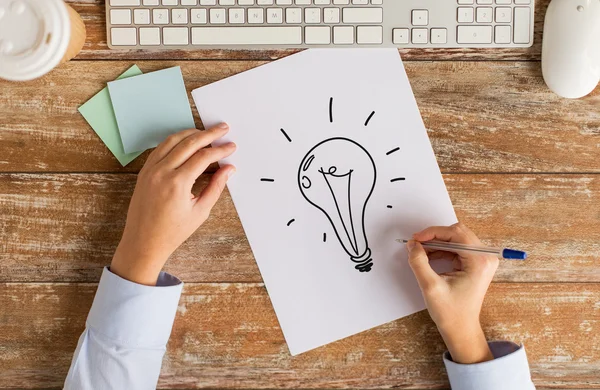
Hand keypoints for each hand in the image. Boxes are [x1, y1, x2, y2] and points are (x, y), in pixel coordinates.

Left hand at [111, 124, 235, 285]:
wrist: (143, 242)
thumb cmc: (172, 232)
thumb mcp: (200, 211)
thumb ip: (216, 187)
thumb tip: (229, 169)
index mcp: (177, 184)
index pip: (203, 157)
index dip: (220, 150)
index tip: (231, 147)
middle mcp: (161, 173)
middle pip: (189, 143)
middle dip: (208, 134)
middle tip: (223, 129)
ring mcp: (150, 170)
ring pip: (172, 141)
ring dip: (191, 133)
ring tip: (206, 132)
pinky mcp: (144, 171)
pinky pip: (160, 148)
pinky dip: (175, 141)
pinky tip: (186, 141)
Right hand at [406, 222, 497, 363]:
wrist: (462, 329)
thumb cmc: (451, 313)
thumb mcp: (430, 287)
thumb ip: (419, 262)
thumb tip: (412, 244)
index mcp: (479, 261)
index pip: (455, 233)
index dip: (433, 233)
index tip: (416, 239)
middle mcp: (484, 257)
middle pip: (457, 233)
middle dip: (434, 236)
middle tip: (416, 245)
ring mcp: (482, 260)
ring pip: (456, 238)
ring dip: (437, 243)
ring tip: (420, 252)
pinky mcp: (476, 263)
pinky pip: (457, 247)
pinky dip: (442, 249)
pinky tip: (429, 257)